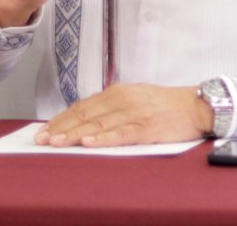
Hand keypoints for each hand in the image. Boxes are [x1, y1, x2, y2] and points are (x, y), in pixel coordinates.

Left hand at [35, 83, 212, 146]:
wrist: (195, 106)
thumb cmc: (164, 105)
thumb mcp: (134, 99)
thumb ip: (110, 107)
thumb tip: (83, 121)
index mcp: (117, 92)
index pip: (82, 106)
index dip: (61, 119)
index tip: (44, 130)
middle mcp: (122, 99)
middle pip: (85, 115)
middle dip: (61, 128)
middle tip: (41, 139)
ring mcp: (134, 113)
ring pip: (98, 125)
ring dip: (75, 134)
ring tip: (56, 142)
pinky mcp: (146, 127)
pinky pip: (121, 134)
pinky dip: (103, 139)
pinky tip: (89, 144)